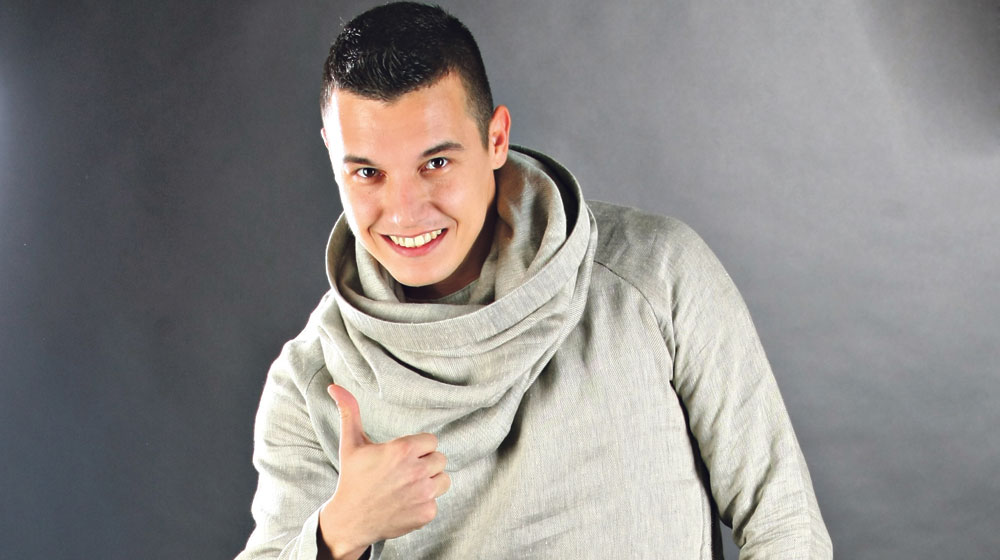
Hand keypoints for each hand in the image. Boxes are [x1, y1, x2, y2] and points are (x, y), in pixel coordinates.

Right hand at [318, 384, 450, 558]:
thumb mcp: (351, 444)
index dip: (418, 449)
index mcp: (403, 450)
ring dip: (430, 483)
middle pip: (440, 459)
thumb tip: (334, 386)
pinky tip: (406, 503)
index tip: (402, 457)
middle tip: (404, 473)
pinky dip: (425, 504)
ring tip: (408, 487)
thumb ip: (349, 412)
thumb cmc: (352, 478)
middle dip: (424, 464)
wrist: (350, 520)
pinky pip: (437, 501)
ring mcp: (423, 494)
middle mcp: (416, 471)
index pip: (431, 441)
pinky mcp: (426, 513)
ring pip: (443, 480)